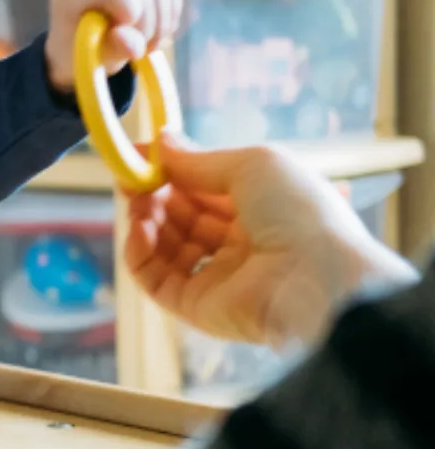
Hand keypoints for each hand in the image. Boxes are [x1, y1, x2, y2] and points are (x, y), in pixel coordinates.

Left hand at [44, 0, 182, 91]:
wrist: (79, 41)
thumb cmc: (82, 51)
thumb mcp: (94, 58)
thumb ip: (114, 49)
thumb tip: (134, 45)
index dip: (132, 12)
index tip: (129, 37)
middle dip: (151, 25)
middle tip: (142, 50)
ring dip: (163, 19)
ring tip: (149, 42)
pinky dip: (170, 6)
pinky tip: (158, 26)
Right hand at [124, 135, 416, 347]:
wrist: (317, 279)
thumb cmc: (298, 212)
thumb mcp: (251, 164)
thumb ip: (199, 158)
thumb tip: (160, 142)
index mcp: (260, 208)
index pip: (204, 189)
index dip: (172, 172)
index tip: (140, 157)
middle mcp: (239, 243)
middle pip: (181, 217)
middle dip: (153, 195)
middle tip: (131, 179)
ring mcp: (217, 277)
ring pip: (164, 247)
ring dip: (144, 221)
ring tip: (139, 205)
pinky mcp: (196, 307)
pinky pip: (156, 280)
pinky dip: (139, 255)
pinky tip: (140, 231)